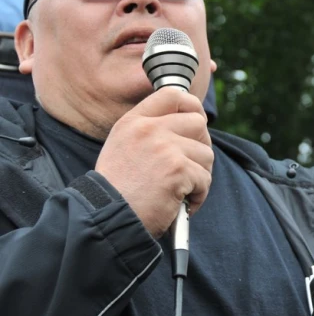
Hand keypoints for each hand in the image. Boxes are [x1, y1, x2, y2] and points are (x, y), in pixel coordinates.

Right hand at [95, 88, 213, 236]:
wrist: (106, 220)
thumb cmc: (118, 191)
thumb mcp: (123, 148)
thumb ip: (149, 132)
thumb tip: (188, 123)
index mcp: (133, 122)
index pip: (172, 95)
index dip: (191, 106)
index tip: (195, 125)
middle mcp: (148, 129)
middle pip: (198, 122)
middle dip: (200, 146)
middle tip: (190, 167)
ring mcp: (164, 147)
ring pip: (206, 153)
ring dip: (200, 175)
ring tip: (181, 190)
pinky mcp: (177, 169)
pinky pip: (205, 178)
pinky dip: (198, 195)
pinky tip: (181, 204)